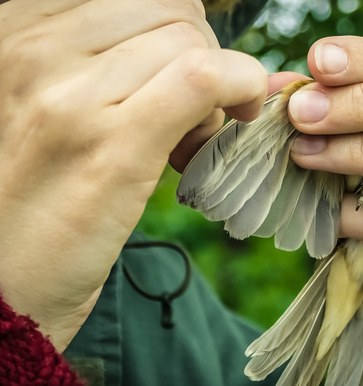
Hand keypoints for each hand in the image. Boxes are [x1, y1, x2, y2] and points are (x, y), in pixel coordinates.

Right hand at [0, 0, 266, 350]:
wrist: (5, 282)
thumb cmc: (40, 191)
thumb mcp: (59, 102)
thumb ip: (117, 58)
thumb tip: (208, 38)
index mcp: (21, 31)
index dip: (176, 32)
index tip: (174, 77)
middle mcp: (35, 50)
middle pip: (173, 13)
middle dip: (200, 58)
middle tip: (188, 114)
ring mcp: (71, 96)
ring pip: (192, 42)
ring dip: (216, 86)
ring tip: (186, 135)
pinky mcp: (113, 143)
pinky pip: (205, 76)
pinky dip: (238, 89)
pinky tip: (232, 120)